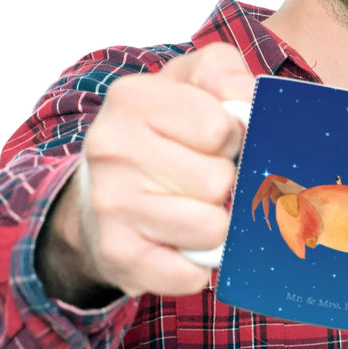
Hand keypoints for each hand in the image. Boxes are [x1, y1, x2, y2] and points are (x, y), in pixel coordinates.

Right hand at [39, 43, 254, 301]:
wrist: (101, 193)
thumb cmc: (163, 132)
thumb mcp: (192, 83)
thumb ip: (224, 73)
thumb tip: (246, 101)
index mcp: (133, 98)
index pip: (222, 129)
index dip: (231, 139)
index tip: (212, 141)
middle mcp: (111, 148)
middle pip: (219, 181)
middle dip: (222, 182)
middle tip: (197, 176)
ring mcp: (110, 205)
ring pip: (212, 229)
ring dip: (214, 224)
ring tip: (190, 207)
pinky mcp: (117, 255)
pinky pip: (190, 274)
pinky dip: (197, 265)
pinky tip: (179, 243)